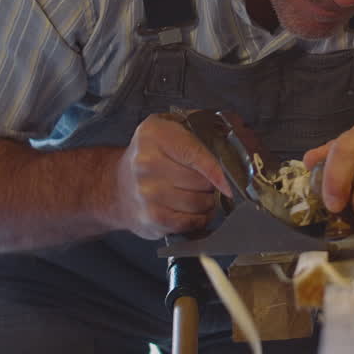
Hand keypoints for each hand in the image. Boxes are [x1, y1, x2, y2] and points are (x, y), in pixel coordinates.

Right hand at [111, 113, 231, 239]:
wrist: (116, 186)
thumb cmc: (152, 157)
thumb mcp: (170, 130)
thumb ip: (199, 132)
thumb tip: (236, 150)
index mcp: (154, 134)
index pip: (195, 154)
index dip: (218, 171)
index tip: (230, 182)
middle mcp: (146, 162)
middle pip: (201, 181)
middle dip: (210, 184)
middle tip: (205, 182)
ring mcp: (146, 192)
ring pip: (198, 203)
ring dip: (206, 203)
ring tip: (198, 196)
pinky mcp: (150, 218)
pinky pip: (188, 222)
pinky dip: (197, 220)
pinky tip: (193, 212)